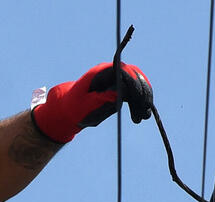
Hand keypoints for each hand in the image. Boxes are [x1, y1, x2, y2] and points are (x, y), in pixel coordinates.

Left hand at [31, 61, 153, 143]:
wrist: (69, 110)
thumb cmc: (74, 107)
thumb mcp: (85, 105)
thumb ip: (101, 98)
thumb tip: (119, 93)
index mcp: (101, 72)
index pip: (123, 70)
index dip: (134, 82)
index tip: (139, 99)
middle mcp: (111, 72)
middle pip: (134, 75)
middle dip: (142, 92)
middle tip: (144, 111)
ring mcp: (117, 80)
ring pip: (138, 84)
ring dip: (143, 99)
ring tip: (143, 117)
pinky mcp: (121, 89)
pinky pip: (135, 93)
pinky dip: (140, 103)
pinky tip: (142, 115)